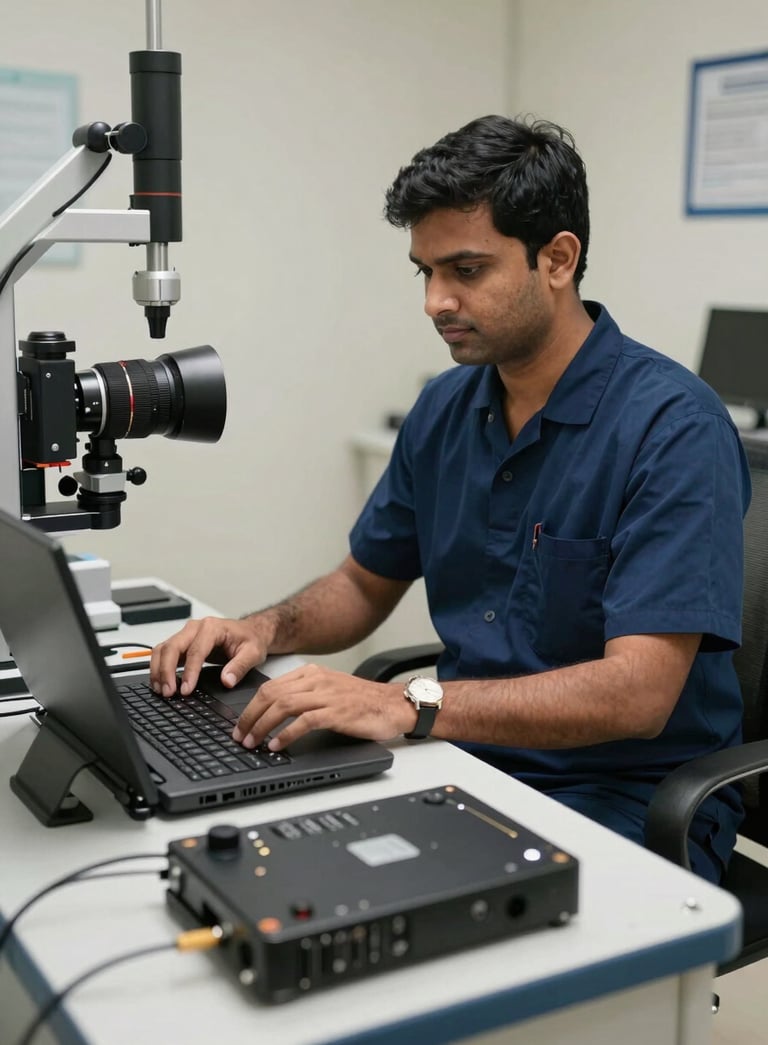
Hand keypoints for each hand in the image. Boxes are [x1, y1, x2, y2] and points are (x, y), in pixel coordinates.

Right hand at [149, 616, 269, 697]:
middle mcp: (195, 628)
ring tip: (161, 690)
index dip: (189, 672)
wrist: (249, 631)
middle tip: (168, 692)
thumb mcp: (253, 653)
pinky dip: (158, 667)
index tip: (186, 690)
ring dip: (158, 670)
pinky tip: (160, 683)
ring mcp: (186, 634)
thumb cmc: (250, 639)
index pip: (195, 651)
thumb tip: (227, 681)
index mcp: (212, 628)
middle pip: (172, 647)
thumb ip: (240, 666)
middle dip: (166, 671)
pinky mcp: (182, 642)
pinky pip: (164, 652)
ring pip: (163, 649)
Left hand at [231, 663, 416, 749]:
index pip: (270, 686)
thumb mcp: (329, 690)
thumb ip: (305, 695)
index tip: (241, 724)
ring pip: (283, 706)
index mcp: (311, 673)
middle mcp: (316, 681)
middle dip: (250, 717)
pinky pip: (304, 721)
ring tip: (253, 743)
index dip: (250, 706)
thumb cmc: (363, 701)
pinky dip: (286, 734)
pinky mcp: (337, 712)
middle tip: (240, 736)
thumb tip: (274, 714)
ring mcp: (327, 695)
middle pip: (271, 694)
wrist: (393, 704)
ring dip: (262, 726)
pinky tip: (277, 745)